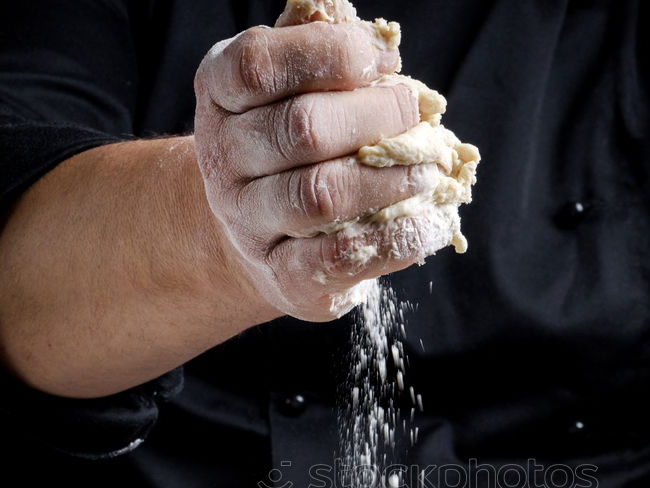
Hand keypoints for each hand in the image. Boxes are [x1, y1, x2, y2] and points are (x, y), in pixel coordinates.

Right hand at [193, 23, 442, 320]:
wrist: (252, 239)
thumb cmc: (287, 149)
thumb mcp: (287, 92)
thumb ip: (322, 62)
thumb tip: (382, 49)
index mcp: (220, 97)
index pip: (260, 65)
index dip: (329, 54)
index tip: (383, 61)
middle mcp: (223, 160)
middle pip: (301, 129)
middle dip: (373, 115)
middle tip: (415, 113)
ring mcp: (248, 224)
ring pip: (319, 195)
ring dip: (386, 179)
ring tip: (427, 170)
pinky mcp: (282, 276)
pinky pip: (339, 258)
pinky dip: (394, 240)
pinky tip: (429, 225)